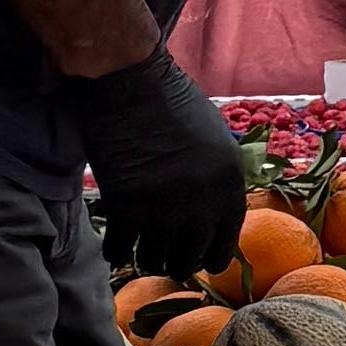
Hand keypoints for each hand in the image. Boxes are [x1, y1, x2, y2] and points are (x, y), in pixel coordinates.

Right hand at [75, 48, 249, 273]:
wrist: (130, 81)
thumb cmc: (173, 104)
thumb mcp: (217, 141)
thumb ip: (220, 181)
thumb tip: (217, 218)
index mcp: (229, 185)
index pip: (225, 245)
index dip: (210, 259)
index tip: (199, 261)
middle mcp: (200, 202)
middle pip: (188, 258)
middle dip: (176, 263)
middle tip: (165, 259)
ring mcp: (161, 206)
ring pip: (154, 260)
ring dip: (147, 260)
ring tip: (141, 253)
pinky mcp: (124, 204)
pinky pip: (120, 249)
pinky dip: (117, 253)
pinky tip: (116, 247)